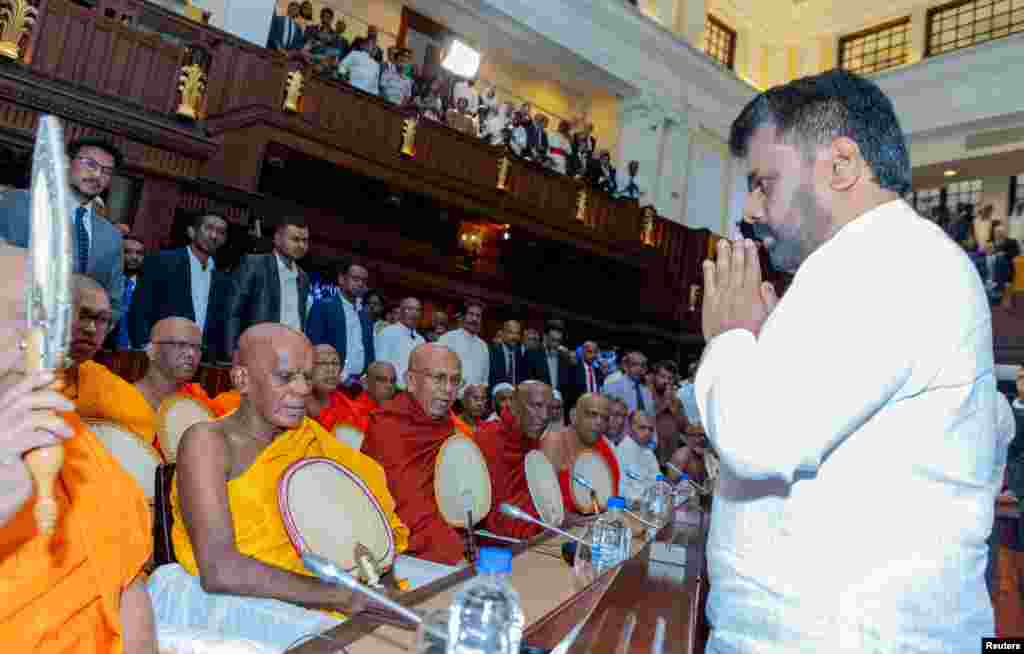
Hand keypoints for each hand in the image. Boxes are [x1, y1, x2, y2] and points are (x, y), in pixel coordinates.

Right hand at [0, 370, 74, 525]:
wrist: (3, 491)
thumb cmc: (18, 463)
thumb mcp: (27, 436)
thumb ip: (37, 418)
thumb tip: (58, 401)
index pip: (15, 391)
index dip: (34, 380)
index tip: (54, 375)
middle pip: (24, 400)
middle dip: (52, 398)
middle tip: (71, 406)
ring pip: (29, 416)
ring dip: (54, 420)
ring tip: (68, 431)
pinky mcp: (6, 453)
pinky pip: (31, 437)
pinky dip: (48, 436)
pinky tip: (57, 441)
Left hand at [702, 239, 777, 340]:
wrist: (734, 352)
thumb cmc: (754, 337)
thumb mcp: (770, 319)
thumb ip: (769, 300)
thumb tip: (765, 282)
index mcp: (752, 295)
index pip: (752, 269)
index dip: (751, 254)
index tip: (750, 243)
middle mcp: (736, 292)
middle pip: (737, 266)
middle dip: (738, 250)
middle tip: (737, 237)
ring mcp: (721, 297)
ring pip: (722, 271)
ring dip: (722, 255)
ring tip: (722, 243)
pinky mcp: (709, 304)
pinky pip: (708, 284)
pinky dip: (708, 272)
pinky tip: (708, 261)